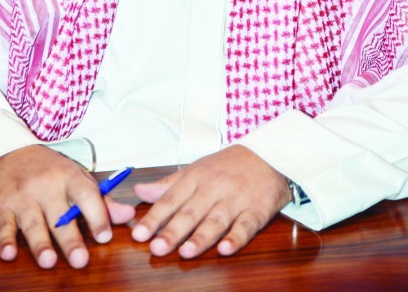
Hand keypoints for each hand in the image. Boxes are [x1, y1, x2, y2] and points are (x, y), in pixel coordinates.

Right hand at [0, 145, 135, 268]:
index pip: (86, 195)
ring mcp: (22, 196)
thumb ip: (102, 200)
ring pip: (32, 222)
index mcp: (69, 177)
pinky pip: (3, 225)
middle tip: (80, 260)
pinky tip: (9, 254)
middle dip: (70, 239)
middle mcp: (46, 186)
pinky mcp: (1, 206)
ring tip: (49, 261)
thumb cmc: (49, 170)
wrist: (9, 152)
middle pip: (59, 215)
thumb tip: (128, 216)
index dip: (97, 215)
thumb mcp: (76, 177)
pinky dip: (4, 240)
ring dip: (40, 243)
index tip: (105, 236)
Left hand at [131, 146, 290, 258]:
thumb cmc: (227, 165)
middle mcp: (214, 187)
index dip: (155, 217)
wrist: (268, 154)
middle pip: (191, 211)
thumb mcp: (195, 169)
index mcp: (196, 177)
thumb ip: (168, 184)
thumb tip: (139, 191)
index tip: (140, 234)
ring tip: (187, 252)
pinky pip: (246, 225)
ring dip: (202, 237)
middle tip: (157, 248)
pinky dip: (236, 237)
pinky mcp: (256, 210)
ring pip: (216, 219)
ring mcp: (235, 199)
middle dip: (173, 231)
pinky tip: (225, 249)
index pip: (171, 199)